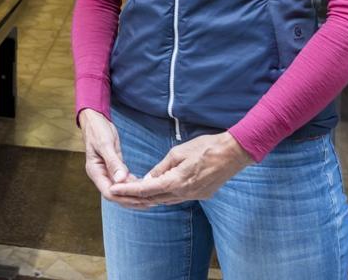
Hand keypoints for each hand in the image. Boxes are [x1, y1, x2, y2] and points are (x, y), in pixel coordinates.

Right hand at [78, 109, 151, 210]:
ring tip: (151, 197)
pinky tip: (144, 186)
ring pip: (121, 189)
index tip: (141, 199)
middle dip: (132, 200)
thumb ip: (113, 162)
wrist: (94, 120)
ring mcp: (106, 172)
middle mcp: (100, 175)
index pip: (109, 193)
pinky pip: (124, 181)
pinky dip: (133, 185)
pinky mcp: (113, 168)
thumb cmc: (97, 130)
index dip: (125, 197)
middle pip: (116, 195)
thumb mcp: (105, 144)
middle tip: (151, 200)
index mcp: (95, 172)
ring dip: (134, 194)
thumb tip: (121, 180)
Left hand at [109, 131, 252, 204]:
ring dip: (151, 197)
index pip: (146, 190)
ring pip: (167, 200)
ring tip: (134, 191)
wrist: (233, 153)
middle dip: (136, 196)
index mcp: (177, 182)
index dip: (129, 190)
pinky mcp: (202, 195)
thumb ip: (161, 168)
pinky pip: (178, 198)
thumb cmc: (205, 147)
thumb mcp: (177, 152)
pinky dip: (165, 195)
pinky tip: (158, 189)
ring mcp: (195, 196)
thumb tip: (148, 179)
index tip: (115, 189)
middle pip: (155, 199)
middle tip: (120, 191)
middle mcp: (185, 194)